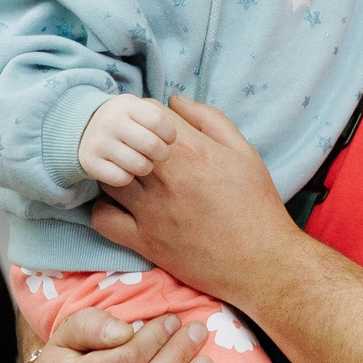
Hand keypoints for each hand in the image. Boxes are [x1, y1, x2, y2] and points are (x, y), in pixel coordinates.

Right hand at [78, 94, 181, 187]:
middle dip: (162, 154)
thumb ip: (161, 117)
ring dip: (146, 167)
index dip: (169, 134)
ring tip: (143, 162)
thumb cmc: (125, 122)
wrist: (84, 129)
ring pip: (139, 165)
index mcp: (127, 105)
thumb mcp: (140, 108)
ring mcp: (99, 142)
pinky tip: (126, 170)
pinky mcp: (90, 163)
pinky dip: (128, 177)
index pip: (159, 121)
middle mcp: (110, 121)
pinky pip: (122, 179)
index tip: (168, 139)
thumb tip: (173, 137)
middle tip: (159, 155)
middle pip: (152, 145)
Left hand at [90, 96, 301, 304]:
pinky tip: (122, 205)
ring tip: (131, 176)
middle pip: (122, 142)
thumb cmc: (257, 205)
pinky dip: (105, 208)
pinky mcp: (143, 241)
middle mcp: (164, 178)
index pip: (146, 113)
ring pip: (107, 176)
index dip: (149, 115)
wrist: (261, 262)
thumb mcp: (243, 152)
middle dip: (128, 140)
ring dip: (114, 171)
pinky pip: (102, 218)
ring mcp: (149, 211)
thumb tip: (175, 100)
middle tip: (140, 150)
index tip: (157, 127)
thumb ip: (209, 120)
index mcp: (190, 151)